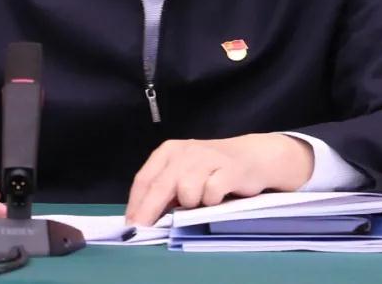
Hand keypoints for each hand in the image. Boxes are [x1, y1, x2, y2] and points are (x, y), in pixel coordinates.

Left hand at [125, 134, 314, 225]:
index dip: (136, 204)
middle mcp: (185, 151)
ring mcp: (207, 158)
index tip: (131, 226)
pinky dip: (212, 201)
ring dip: (191, 203)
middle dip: (150, 211)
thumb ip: (164, 190)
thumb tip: (142, 218)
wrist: (250, 156)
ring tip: (200, 201)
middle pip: (160, 186)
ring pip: (186, 191)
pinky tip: (216, 197)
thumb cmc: (210, 170)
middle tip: (144, 231)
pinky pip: (211, 193)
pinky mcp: (229, 169)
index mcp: (169, 151)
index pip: (145, 179)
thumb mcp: (183, 174)